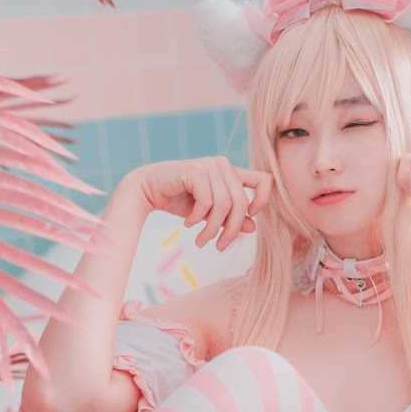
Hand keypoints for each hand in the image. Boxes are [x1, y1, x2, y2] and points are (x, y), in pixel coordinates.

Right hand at [126, 156, 273, 249]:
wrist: (146, 190)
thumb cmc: (179, 200)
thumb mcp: (209, 214)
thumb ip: (229, 217)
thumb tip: (253, 226)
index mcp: (230, 171)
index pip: (264, 180)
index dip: (263, 200)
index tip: (250, 218)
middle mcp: (222, 164)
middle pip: (241, 202)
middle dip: (231, 230)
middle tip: (219, 247)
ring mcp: (209, 165)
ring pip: (225, 205)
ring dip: (212, 229)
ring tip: (200, 241)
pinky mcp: (195, 170)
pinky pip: (207, 201)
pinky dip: (198, 218)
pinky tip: (187, 224)